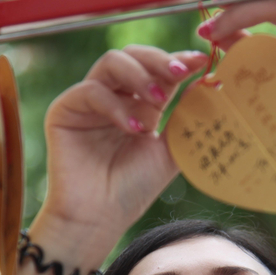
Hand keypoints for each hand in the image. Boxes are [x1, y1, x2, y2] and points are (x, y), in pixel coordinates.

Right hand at [37, 46, 207, 257]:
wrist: (100, 219)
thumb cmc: (134, 189)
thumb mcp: (171, 150)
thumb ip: (187, 117)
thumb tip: (210, 83)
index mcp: (138, 103)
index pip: (157, 69)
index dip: (178, 61)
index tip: (201, 62)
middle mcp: (113, 97)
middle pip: (134, 55)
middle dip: (159, 60)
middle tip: (180, 72)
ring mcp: (87, 101)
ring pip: (112, 62)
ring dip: (140, 77)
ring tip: (158, 103)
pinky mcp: (64, 110)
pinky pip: (90, 91)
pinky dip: (115, 106)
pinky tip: (133, 129)